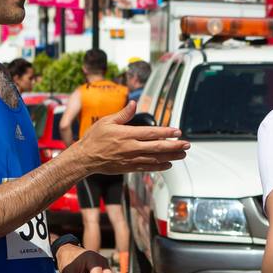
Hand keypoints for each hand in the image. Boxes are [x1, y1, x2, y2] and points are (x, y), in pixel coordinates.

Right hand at [75, 104, 189, 174]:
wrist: (85, 158)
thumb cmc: (94, 138)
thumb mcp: (107, 121)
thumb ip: (123, 114)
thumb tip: (134, 104)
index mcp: (127, 134)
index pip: (151, 133)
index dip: (166, 132)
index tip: (178, 131)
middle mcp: (131, 148)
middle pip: (158, 147)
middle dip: (174, 146)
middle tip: (187, 145)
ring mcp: (131, 159)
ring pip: (155, 159)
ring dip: (171, 157)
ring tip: (182, 154)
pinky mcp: (129, 168)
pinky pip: (148, 168)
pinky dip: (159, 166)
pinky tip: (168, 164)